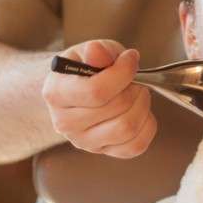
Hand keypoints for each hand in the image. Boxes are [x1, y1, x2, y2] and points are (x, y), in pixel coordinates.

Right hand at [41, 39, 156, 158]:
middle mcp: (65, 123)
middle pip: (117, 108)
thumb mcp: (88, 51)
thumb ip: (95, 51)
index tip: (131, 58)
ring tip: (137, 92)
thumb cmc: (84, 68)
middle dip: (134, 87)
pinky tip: (140, 111)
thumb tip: (96, 52)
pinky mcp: (102, 152)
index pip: (96, 91)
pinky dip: (146, 125)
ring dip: (142, 105)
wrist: (76, 89)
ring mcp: (83, 141)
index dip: (122, 73)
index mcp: (56, 94)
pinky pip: (135, 146)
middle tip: (134, 78)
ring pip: (127, 129)